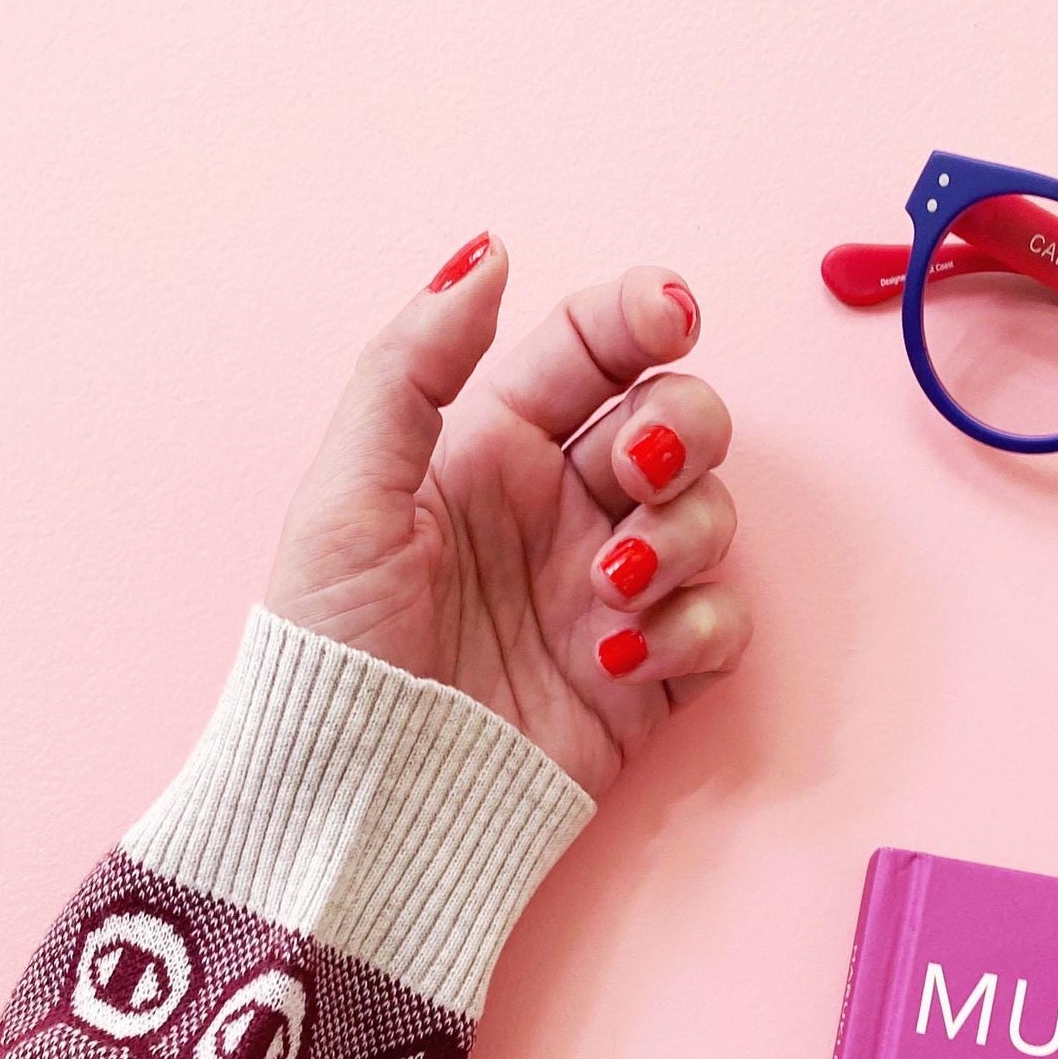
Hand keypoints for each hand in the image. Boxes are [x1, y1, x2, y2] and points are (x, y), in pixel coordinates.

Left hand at [264, 234, 748, 797]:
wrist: (364, 803)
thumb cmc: (335, 655)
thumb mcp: (347, 495)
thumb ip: (414, 365)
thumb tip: (488, 255)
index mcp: (492, 449)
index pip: (592, 350)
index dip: (642, 315)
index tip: (669, 315)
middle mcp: (562, 510)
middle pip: (677, 421)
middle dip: (678, 431)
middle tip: (632, 474)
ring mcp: (612, 594)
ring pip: (712, 515)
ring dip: (681, 537)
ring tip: (608, 593)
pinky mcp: (648, 680)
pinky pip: (722, 623)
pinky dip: (693, 628)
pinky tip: (622, 660)